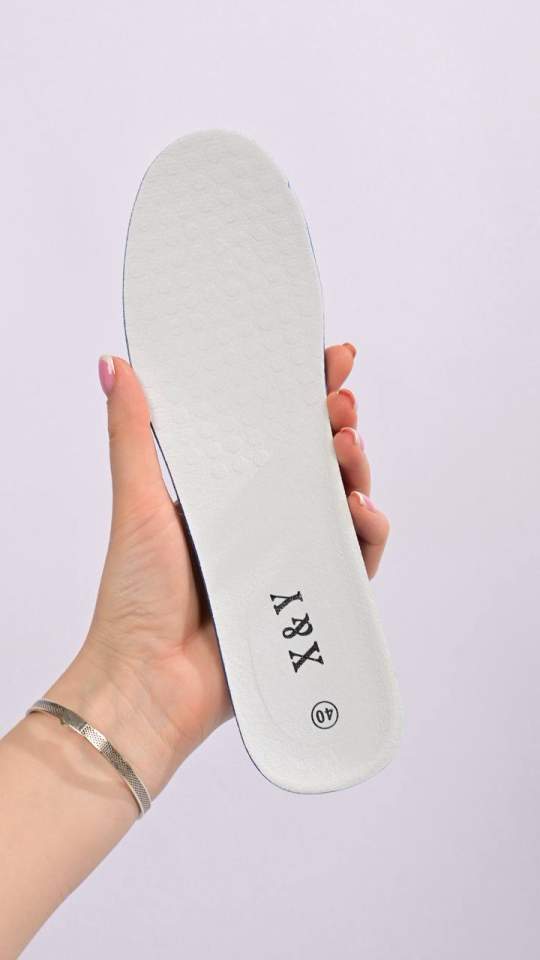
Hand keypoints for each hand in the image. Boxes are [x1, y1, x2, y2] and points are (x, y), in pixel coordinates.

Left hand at [45, 344, 389, 798]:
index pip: (269, 433)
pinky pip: (353, 558)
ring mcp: (286, 558)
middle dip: (336, 427)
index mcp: (222, 493)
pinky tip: (358, 510)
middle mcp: (257, 521)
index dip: (302, 397)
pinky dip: (366, 532)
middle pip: (313, 463)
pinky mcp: (308, 597)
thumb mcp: (135, 502)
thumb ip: (133, 433)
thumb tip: (113, 364)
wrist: (150, 682)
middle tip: (341, 403)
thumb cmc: (135, 596)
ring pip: (339, 504)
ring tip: (347, 449)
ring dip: (354, 471)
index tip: (328, 362)